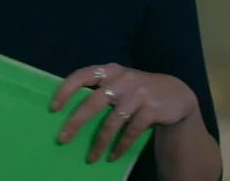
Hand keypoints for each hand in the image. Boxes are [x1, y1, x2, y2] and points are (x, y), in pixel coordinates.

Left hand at [51, 63, 198, 162]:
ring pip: (112, 122)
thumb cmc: (138, 91)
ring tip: (91, 158)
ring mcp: (138, 94)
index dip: (66, 89)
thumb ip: (101, 89)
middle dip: (75, 122)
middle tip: (62, 139)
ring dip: (99, 143)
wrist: (176, 95)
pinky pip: (130, 132)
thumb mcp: (121, 82)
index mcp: (111, 71)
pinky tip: (113, 156)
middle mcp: (123, 80)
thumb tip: (70, 112)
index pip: (83, 75)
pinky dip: (120, 146)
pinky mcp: (151, 109)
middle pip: (93, 102)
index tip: (53, 107)